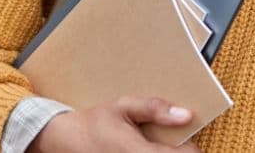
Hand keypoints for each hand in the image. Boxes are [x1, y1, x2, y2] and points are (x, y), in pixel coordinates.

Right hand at [27, 96, 201, 152]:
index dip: (190, 148)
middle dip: (177, 151)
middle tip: (170, 141)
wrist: (64, 141)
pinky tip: (141, 149)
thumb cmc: (94, 124)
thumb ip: (154, 109)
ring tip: (150, 145)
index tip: (185, 138)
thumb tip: (185, 114)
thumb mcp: (123, 107)